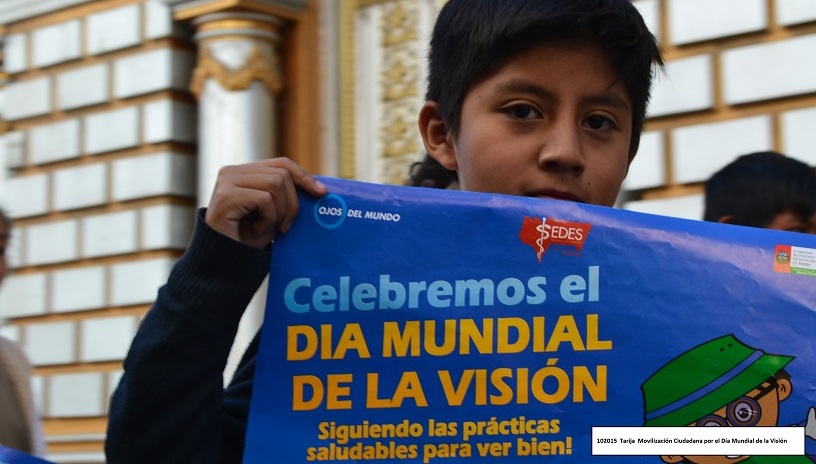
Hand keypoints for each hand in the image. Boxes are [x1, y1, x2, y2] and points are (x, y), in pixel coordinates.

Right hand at [204, 157, 326, 248]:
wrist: (224, 261)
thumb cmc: (247, 238)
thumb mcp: (271, 212)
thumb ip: (285, 195)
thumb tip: (318, 187)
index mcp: (243, 172)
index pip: (281, 164)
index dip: (303, 176)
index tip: (321, 193)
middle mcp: (232, 171)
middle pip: (282, 174)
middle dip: (292, 203)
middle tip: (286, 226)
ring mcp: (227, 181)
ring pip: (276, 184)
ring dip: (280, 212)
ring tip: (269, 228)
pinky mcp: (226, 196)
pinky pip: (265, 199)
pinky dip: (268, 218)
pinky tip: (257, 230)